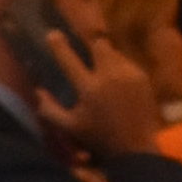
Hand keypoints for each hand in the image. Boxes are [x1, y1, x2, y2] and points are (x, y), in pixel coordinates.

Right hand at [42, 28, 162, 160]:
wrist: (135, 148)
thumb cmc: (99, 140)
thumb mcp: (70, 129)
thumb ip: (51, 111)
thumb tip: (38, 92)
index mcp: (89, 88)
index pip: (69, 61)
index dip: (59, 46)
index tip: (52, 33)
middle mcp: (109, 75)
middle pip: (99, 44)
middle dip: (92, 44)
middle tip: (88, 49)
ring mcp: (128, 74)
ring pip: (114, 53)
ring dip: (106, 58)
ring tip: (104, 71)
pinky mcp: (142, 77)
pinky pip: (128, 64)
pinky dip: (120, 69)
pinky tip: (118, 83)